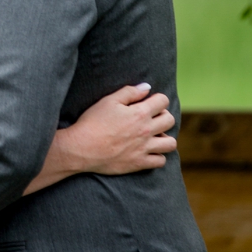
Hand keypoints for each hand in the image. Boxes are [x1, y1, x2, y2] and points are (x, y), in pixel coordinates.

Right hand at [30, 82, 175, 191]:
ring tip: (154, 137)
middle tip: (151, 119)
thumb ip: (130, 92)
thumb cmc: (93, 122)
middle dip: (163, 117)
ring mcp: (144, 148)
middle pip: (170, 120)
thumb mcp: (109, 101)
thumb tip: (147, 87)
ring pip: (171, 143)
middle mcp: (146, 130)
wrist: (81, 148)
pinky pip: (160, 161)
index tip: (148, 103)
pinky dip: (158, 156)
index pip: (163, 101)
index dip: (157, 100)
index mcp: (140, 113)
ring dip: (165, 138)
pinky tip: (148, 152)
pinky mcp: (139, 163)